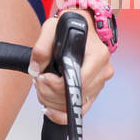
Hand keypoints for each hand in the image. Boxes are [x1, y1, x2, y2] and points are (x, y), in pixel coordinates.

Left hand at [30, 9, 113, 125]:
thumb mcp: (51, 27)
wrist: (82, 26)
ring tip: (42, 87)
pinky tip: (49, 108)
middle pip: (76, 96)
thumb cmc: (70, 26)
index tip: (42, 77)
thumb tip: (35, 69)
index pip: (78, 81)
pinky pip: (81, 109)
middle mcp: (103, 71)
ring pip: (76, 104)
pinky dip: (63, 113)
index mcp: (98, 55)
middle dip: (50, 93)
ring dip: (53, 101)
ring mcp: (100, 82)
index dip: (56, 85)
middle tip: (38, 81)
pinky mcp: (94, 90)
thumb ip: (41, 47)